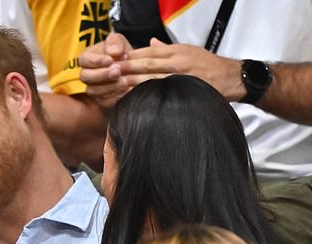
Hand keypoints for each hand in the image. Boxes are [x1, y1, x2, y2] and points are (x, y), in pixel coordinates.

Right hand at [79, 33, 136, 110]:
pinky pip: (106, 102)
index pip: (84, 60)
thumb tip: (114, 51)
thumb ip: (115, 42)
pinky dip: (117, 96)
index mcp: (87, 59)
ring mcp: (93, 89)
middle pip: (85, 77)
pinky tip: (128, 90)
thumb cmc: (121, 54)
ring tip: (125, 81)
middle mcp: (87, 75)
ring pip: (93, 91)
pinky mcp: (102, 101)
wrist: (132, 70)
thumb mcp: (119, 42)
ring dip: (110, 86)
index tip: (110, 60)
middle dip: (102, 74)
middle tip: (117, 71)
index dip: (96, 61)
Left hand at [121, 38, 241, 99]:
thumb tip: (149, 45)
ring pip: (153, 79)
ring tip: (117, 86)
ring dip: (133, 82)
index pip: (148, 52)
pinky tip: (136, 99)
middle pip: (147, 64)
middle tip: (109, 73)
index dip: (130, 57)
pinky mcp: (186, 90)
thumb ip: (166, 50)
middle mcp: (178, 62)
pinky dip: (149, 95)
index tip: (114, 61)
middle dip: (127, 68)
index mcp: (177, 51)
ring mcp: (182, 77)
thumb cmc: (210, 65)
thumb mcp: (189, 51)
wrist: (233, 78)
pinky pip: (164, 92)